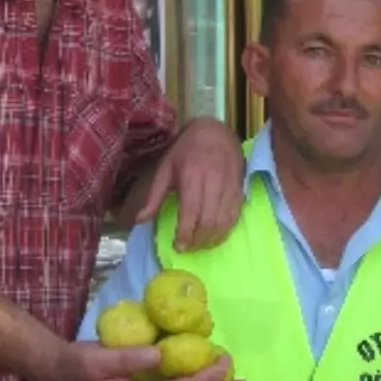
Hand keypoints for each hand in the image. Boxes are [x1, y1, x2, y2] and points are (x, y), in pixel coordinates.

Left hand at [134, 118, 244, 250]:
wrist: (215, 131)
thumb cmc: (186, 150)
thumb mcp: (165, 168)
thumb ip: (154, 196)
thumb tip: (140, 220)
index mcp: (192, 175)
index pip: (191, 210)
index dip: (185, 233)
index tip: (178, 246)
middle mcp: (213, 181)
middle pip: (208, 220)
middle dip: (198, 240)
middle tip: (187, 248)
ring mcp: (230, 185)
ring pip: (224, 221)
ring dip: (212, 239)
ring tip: (200, 246)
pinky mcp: (240, 189)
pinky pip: (235, 216)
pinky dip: (226, 231)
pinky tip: (215, 237)